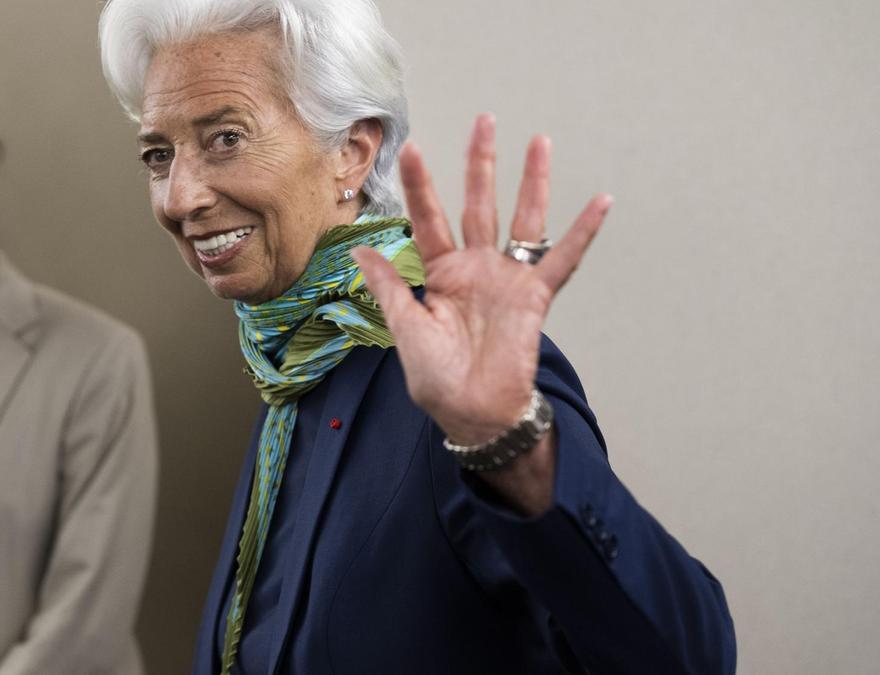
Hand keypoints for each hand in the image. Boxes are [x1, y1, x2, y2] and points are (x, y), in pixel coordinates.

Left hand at [353, 114, 611, 447]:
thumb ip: (389, 284)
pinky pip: (563, 259)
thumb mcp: (405, 328)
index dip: (420, 185)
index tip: (410, 149)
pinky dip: (582, 232)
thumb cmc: (438, 379)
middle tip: (484, 121)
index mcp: (441, 274)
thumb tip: (358, 247)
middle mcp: (477, 268)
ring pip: (522, 219)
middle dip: (481, 164)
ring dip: (532, 181)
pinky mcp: (535, 296)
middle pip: (479, 204)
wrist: (474, 413)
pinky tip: (600, 202)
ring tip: (539, 141)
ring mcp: (508, 278)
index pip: (429, 219)